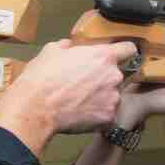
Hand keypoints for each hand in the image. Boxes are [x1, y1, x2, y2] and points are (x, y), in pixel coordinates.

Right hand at [0, 39, 137, 143]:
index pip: (129, 49)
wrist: (36, 107)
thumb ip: (67, 46)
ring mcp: (113, 98)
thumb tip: (69, 46)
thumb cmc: (42, 78)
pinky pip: (107, 115)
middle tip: (86, 85)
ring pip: (113, 96)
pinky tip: (81, 114)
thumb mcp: (51, 51)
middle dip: (105, 79)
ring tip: (81, 102)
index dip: (123, 52)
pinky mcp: (108, 118)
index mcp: (103, 56)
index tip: (118, 57)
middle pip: (119, 75)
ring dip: (102, 98)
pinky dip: (97, 116)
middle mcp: (113, 76)